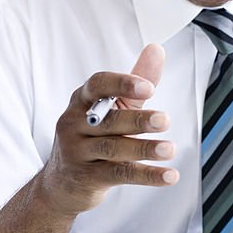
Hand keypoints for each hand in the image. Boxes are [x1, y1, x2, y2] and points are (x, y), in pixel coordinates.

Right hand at [37, 44, 177, 216]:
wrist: (62, 183)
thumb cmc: (93, 136)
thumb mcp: (113, 108)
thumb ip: (135, 82)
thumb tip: (156, 49)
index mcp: (82, 101)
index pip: (97, 86)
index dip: (122, 84)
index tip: (148, 88)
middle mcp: (75, 125)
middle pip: (109, 120)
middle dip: (138, 120)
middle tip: (165, 120)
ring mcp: (77, 153)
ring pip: (114, 149)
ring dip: (145, 149)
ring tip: (170, 148)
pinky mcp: (87, 178)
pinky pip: (120, 174)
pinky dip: (147, 175)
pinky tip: (169, 176)